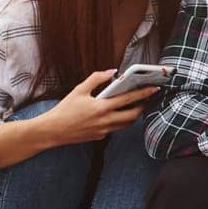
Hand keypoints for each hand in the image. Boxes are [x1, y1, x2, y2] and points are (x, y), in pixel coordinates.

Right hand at [40, 70, 157, 144]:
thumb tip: (112, 72)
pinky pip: (115, 128)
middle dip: (142, 107)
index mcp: (101, 107)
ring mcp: (104, 130)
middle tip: (146, 99)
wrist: (53, 130)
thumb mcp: (79, 90)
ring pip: (126, 124)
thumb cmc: (65, 109)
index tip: (154, 88)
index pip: (128, 99)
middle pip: (133, 116)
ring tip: (135, 105)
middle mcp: (105, 121)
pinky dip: (120, 121)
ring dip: (132, 115)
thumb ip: (96, 78)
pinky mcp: (100, 136)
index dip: (143, 93)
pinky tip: (117, 113)